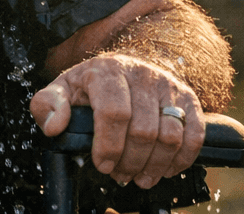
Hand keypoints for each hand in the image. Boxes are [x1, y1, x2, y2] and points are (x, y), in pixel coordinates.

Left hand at [31, 52, 204, 189]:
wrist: (129, 65)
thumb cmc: (94, 83)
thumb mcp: (64, 87)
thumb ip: (48, 104)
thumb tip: (53, 127)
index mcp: (108, 71)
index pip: (114, 112)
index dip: (109, 146)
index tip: (103, 165)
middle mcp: (142, 74)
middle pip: (143, 129)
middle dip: (130, 161)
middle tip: (120, 176)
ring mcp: (168, 86)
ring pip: (170, 135)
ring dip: (155, 165)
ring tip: (140, 177)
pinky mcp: (189, 99)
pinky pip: (194, 134)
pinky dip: (182, 158)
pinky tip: (165, 170)